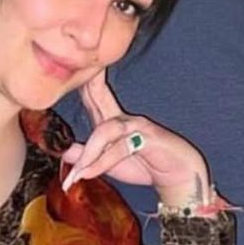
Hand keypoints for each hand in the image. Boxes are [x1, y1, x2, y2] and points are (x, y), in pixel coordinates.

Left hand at [62, 70, 211, 208]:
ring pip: (105, 129)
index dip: (82, 84)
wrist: (179, 176)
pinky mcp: (149, 138)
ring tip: (76, 175)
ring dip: (89, 153)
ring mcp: (137, 125)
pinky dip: (101, 162)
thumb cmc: (146, 166)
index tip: (66, 68)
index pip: (94, 99)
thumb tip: (63, 150)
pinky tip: (87, 174)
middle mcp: (124, 119)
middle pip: (100, 97)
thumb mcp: (109, 165)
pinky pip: (120, 147)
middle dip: (87, 84)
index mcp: (113, 121)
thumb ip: (88, 157)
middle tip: (73, 70)